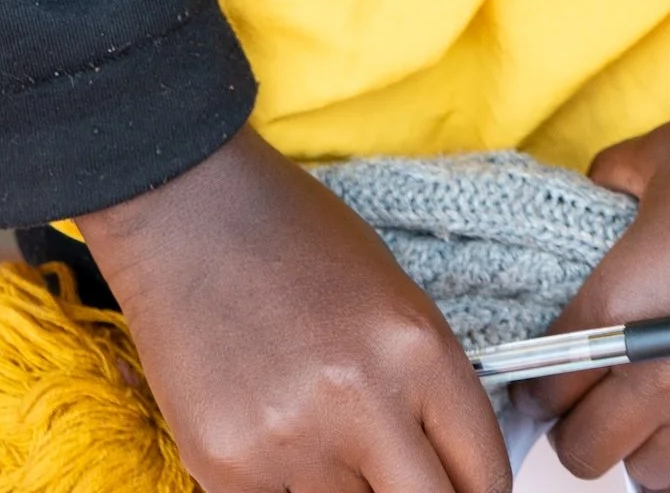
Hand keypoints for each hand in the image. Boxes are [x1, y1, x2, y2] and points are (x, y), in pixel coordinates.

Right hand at [81, 126, 511, 492]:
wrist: (185, 205)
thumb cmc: (293, 237)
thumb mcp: (391, 295)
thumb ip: (424, 385)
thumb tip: (446, 468)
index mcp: (414, 346)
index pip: (483, 472)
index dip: (484, 492)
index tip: (470, 492)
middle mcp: (358, 400)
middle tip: (405, 481)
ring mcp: (288, 441)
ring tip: (326, 439)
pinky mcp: (223, 467)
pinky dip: (286, 490)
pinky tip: (277, 441)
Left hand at [535, 128, 669, 492]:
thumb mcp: (658, 161)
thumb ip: (614, 181)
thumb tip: (602, 189)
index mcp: (615, 309)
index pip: (546, 381)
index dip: (536, 382)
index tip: (540, 380)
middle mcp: (658, 377)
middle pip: (585, 446)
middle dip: (578, 425)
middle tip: (589, 402)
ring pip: (644, 478)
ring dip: (637, 452)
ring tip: (646, 423)